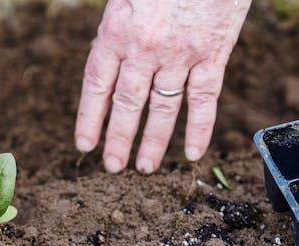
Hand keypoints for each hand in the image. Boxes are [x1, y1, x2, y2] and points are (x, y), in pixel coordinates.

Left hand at [74, 0, 251, 173]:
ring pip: (163, 108)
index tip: (85, 144)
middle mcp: (146, 46)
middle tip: (112, 166)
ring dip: (154, 142)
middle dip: (118, 139)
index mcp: (118, 27)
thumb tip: (108, 61)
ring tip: (145, 167)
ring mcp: (181, 53)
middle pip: (127, 104)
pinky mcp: (214, 53)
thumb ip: (116, 25)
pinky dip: (200, 128)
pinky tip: (194, 153)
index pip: (97, 83)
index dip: (90, 117)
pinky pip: (205, 99)